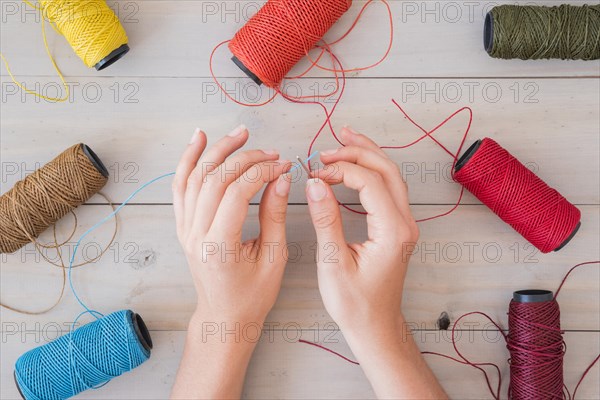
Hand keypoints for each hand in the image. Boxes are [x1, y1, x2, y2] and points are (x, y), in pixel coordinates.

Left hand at [172, 125, 291, 325]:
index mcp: (220, 245)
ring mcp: (185, 229)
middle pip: (215, 179)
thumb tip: (281, 178)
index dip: (262, 172)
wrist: (223, 317)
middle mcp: (196, 234)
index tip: (283, 165)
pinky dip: (188, 160)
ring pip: (195, 177)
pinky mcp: (183, 226)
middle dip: (245, 158)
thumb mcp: (273, 258)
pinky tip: (199, 141)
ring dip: (217, 150)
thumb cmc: (251, 296)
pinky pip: (180, 186)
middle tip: (269, 151)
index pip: (238, 192)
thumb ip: (274, 215)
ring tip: (239, 133)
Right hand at [307, 126, 417, 334]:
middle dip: (357, 152)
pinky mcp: (397, 227)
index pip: (369, 182)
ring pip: (391, 175)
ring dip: (367, 154)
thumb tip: (315, 184)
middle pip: (387, 170)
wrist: (376, 325)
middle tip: (328, 148)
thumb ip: (326, 220)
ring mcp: (404, 224)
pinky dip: (371, 170)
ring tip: (344, 138)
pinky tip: (355, 164)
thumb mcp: (333, 263)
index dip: (341, 171)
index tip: (315, 173)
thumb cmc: (355, 303)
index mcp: (392, 231)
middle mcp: (404, 223)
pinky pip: (389, 188)